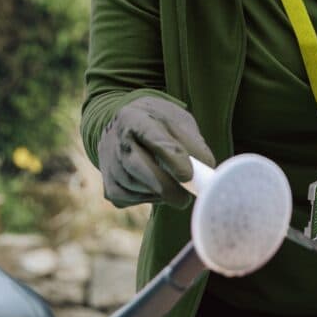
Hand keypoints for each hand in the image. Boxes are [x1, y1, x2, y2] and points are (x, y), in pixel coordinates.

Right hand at [97, 95, 214, 208]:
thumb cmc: (157, 124)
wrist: (121, 127)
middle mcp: (116, 140)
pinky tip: (154, 186)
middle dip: (165, 186)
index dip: (172, 159)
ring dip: (159, 192)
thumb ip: (193, 142)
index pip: (153, 139)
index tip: (188, 175)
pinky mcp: (108, 186)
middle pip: (138, 167)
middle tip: (186, 198)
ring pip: (135, 187)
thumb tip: (207, 168)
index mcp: (135, 117)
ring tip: (172, 183)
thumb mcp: (177, 121)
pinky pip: (129, 199)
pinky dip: (147, 198)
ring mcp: (109, 164)